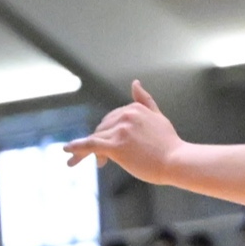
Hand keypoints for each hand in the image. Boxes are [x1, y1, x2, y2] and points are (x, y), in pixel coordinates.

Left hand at [65, 81, 182, 182]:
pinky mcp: (116, 145)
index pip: (112, 120)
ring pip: (96, 138)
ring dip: (89, 151)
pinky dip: (77, 147)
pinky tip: (67, 150)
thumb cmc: (169, 144)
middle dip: (101, 143)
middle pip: (102, 129)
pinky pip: (91, 144)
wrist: (178, 162)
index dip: (110, 135)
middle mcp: (126, 115)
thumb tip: (135, 83)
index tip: (111, 150)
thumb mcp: (158, 117)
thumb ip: (145, 101)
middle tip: (103, 161)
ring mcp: (120, 129)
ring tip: (87, 162)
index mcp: (134, 108)